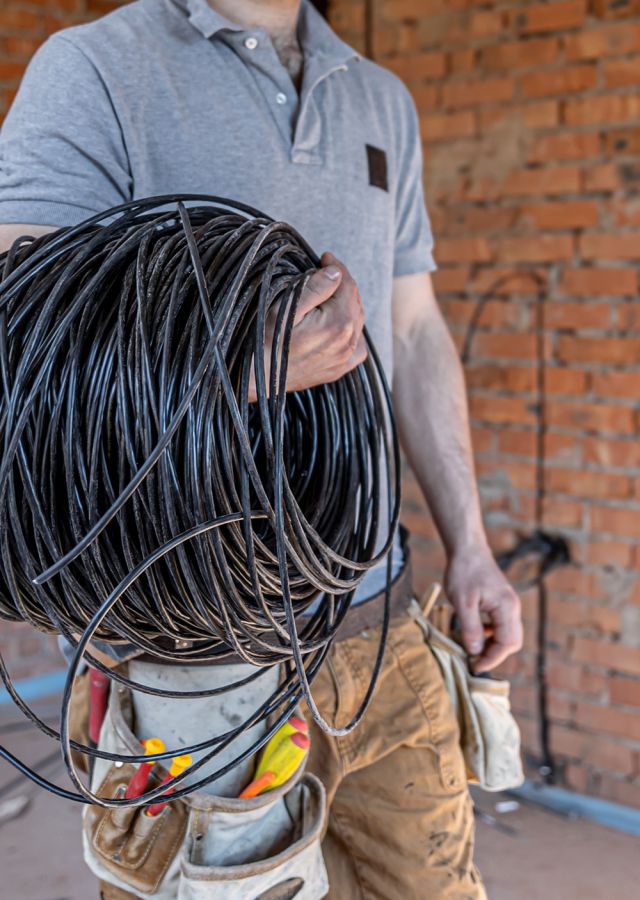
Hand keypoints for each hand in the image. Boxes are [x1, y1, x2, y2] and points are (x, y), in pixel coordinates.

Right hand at [248, 252, 366, 400]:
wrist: (256, 378)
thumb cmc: (265, 339)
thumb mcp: (285, 307)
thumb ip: (314, 288)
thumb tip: (336, 272)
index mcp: (338, 323)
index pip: (347, 285)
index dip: (336, 267)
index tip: (324, 257)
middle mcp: (348, 342)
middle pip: (354, 301)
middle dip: (342, 284)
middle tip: (323, 272)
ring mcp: (345, 358)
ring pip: (357, 321)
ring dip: (347, 304)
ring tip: (328, 295)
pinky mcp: (339, 369)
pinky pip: (358, 346)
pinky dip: (352, 331)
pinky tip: (338, 325)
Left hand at [444, 543, 522, 672]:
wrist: (467, 549)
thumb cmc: (464, 572)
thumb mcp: (462, 603)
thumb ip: (470, 629)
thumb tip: (475, 652)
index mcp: (506, 608)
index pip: (507, 643)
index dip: (492, 658)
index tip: (474, 666)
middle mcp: (512, 607)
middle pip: (512, 642)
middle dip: (494, 654)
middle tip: (474, 659)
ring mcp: (508, 604)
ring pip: (507, 634)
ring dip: (491, 644)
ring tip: (471, 647)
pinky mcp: (502, 602)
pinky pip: (500, 625)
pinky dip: (489, 634)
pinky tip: (473, 632)